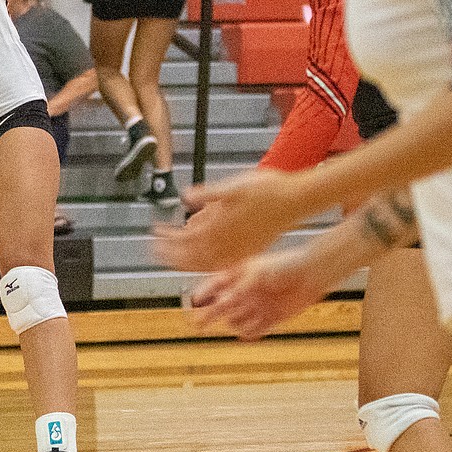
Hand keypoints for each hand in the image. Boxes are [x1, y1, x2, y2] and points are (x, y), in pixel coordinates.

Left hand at [152, 168, 309, 271]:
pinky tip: (199, 261)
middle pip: (192, 255)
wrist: (297, 199)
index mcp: (223, 225)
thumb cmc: (267, 189)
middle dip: (171, 253)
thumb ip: (209, 193)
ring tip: (170, 256)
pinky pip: (222, 265)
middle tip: (155, 248)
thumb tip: (186, 197)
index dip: (168, 238)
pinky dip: (205, 265)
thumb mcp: (235, 185)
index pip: (186, 238)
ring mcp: (239, 249)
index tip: (156, 232)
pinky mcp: (248, 251)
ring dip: (185, 261)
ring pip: (205, 263)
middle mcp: (230, 242)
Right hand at [188, 248, 332, 340]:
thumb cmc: (284, 265)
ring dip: (234, 322)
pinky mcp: (270, 318)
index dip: (203, 294)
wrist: (311, 273)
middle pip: (219, 307)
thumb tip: (223, 301)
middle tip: (196, 324)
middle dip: (207, 315)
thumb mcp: (257, 273)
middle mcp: (244, 293)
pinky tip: (246, 334)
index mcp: (238, 276)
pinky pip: (254, 331)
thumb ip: (240, 288)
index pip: (213, 286)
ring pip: (235, 321)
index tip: (195, 301)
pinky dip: (249, 334)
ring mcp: (256, 306)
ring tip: (235, 319)